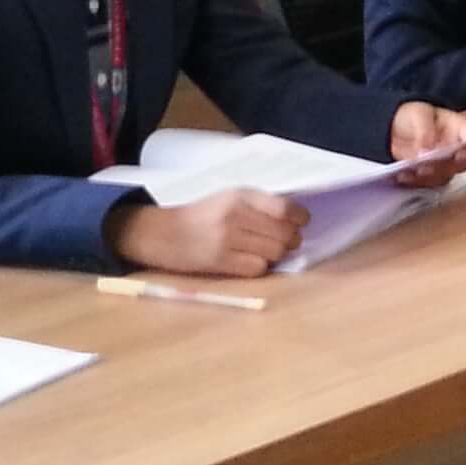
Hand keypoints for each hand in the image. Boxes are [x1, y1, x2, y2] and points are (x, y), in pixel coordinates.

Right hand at [114, 188, 305, 276]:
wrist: (163, 233)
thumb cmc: (201, 215)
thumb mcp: (228, 198)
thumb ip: (259, 204)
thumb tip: (295, 219)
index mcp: (240, 196)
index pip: (284, 208)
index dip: (300, 218)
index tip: (302, 222)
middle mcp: (235, 216)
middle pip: (284, 234)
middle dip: (292, 240)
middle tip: (288, 241)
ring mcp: (227, 240)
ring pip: (274, 253)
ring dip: (277, 255)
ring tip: (268, 251)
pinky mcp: (220, 262)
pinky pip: (258, 268)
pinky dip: (261, 267)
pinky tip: (252, 261)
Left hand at [387, 101, 465, 187]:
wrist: (393, 125)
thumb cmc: (413, 115)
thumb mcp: (419, 114)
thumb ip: (425, 132)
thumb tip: (427, 152)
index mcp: (460, 130)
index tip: (460, 153)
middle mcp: (455, 150)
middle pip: (462, 164)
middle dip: (447, 166)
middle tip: (431, 164)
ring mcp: (442, 165)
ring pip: (445, 177)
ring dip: (430, 176)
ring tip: (415, 170)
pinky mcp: (428, 176)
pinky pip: (426, 183)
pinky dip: (415, 181)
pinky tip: (403, 175)